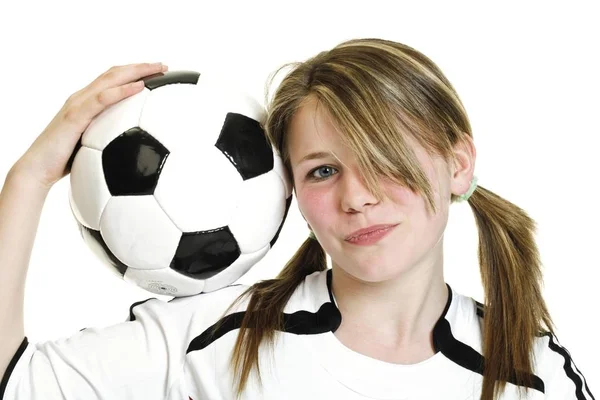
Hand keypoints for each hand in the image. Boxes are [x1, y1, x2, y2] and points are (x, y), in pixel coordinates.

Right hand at [12, 62, 168, 188]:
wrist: (38, 168)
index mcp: (87, 103)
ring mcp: (78, 105)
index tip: (157, 72)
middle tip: (164, 66)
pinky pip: (102, 99)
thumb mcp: (93, 146)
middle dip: (140, 67)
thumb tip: (131, 148)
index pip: (112, 80)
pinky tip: (139, 87)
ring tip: (157, 69)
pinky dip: (122, 91)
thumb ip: (108, 139)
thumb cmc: (65, 160)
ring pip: (110, 80)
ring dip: (136, 72)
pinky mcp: (75, 116)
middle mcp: (82, 98)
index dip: (134, 72)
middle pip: (115, 74)